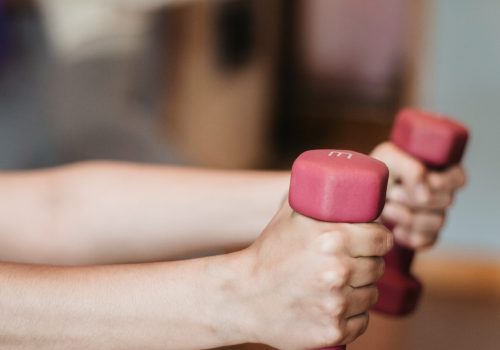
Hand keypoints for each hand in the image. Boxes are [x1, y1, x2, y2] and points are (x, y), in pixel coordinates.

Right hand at [238, 202, 392, 348]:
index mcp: (332, 238)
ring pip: (371, 295)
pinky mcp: (332, 331)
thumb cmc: (267, 253)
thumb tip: (339, 181)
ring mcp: (336, 304)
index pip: (382, 239)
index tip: (371, 242)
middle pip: (378, 267)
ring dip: (360, 290)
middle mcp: (338, 271)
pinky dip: (352, 315)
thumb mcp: (289, 216)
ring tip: (338, 285)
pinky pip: (361, 321)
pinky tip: (333, 306)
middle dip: (367, 264)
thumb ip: (315, 197)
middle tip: (349, 263)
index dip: (378, 240)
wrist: (242, 296)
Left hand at [371, 142, 465, 249]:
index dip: (442, 182)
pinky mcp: (424, 236)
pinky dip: (408, 236)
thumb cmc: (376, 173)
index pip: (458, 178)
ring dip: (408, 216)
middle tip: (391, 194)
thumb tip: (426, 196)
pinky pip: (426, 241)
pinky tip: (394, 229)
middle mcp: (440, 194)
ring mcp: (434, 216)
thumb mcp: (388, 158)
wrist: (359, 197)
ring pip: (437, 222)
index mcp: (437, 171)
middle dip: (414, 197)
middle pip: (446, 200)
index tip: (419, 180)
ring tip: (387, 209)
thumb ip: (410, 169)